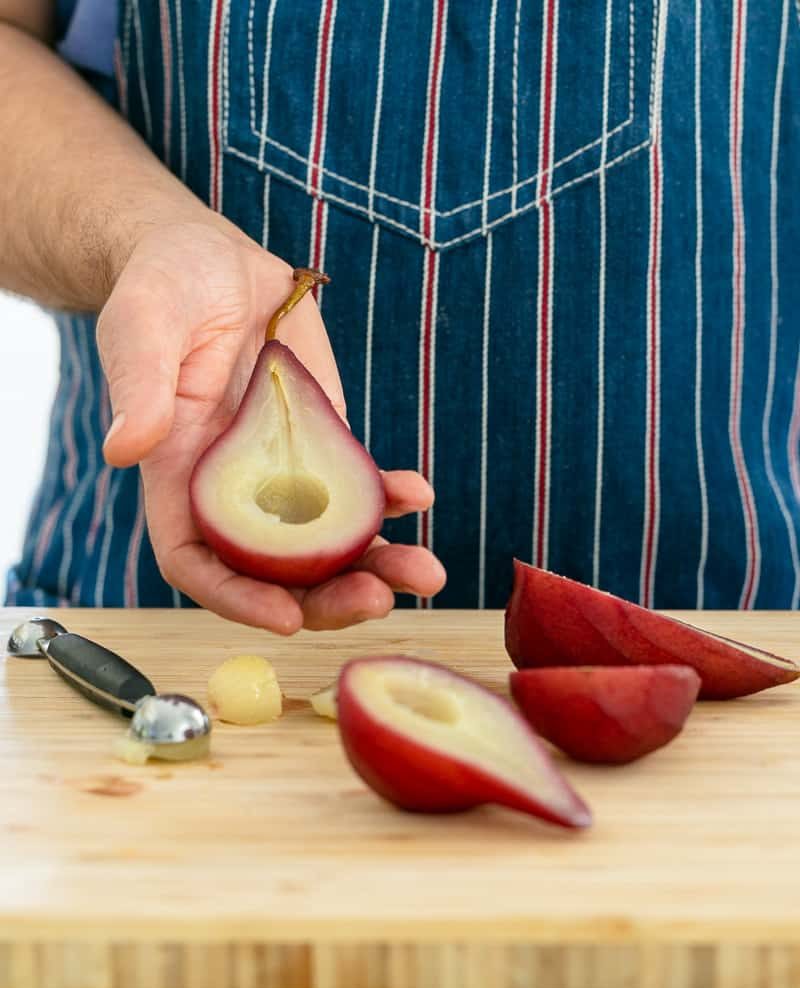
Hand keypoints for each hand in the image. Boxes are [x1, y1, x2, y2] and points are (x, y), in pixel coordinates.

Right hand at [97, 218, 444, 631]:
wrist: (217, 262)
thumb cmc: (165, 285)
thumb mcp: (143, 324)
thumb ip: (138, 385)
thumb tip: (124, 448)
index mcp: (178, 477)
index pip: (197, 561)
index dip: (236, 598)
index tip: (287, 617)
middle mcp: (234, 490)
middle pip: (276, 570)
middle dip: (327, 596)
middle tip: (379, 599)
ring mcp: (285, 472)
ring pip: (327, 542)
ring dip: (376, 563)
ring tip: (426, 572)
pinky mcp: (324, 444)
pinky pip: (358, 488)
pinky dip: (390, 499)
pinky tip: (419, 494)